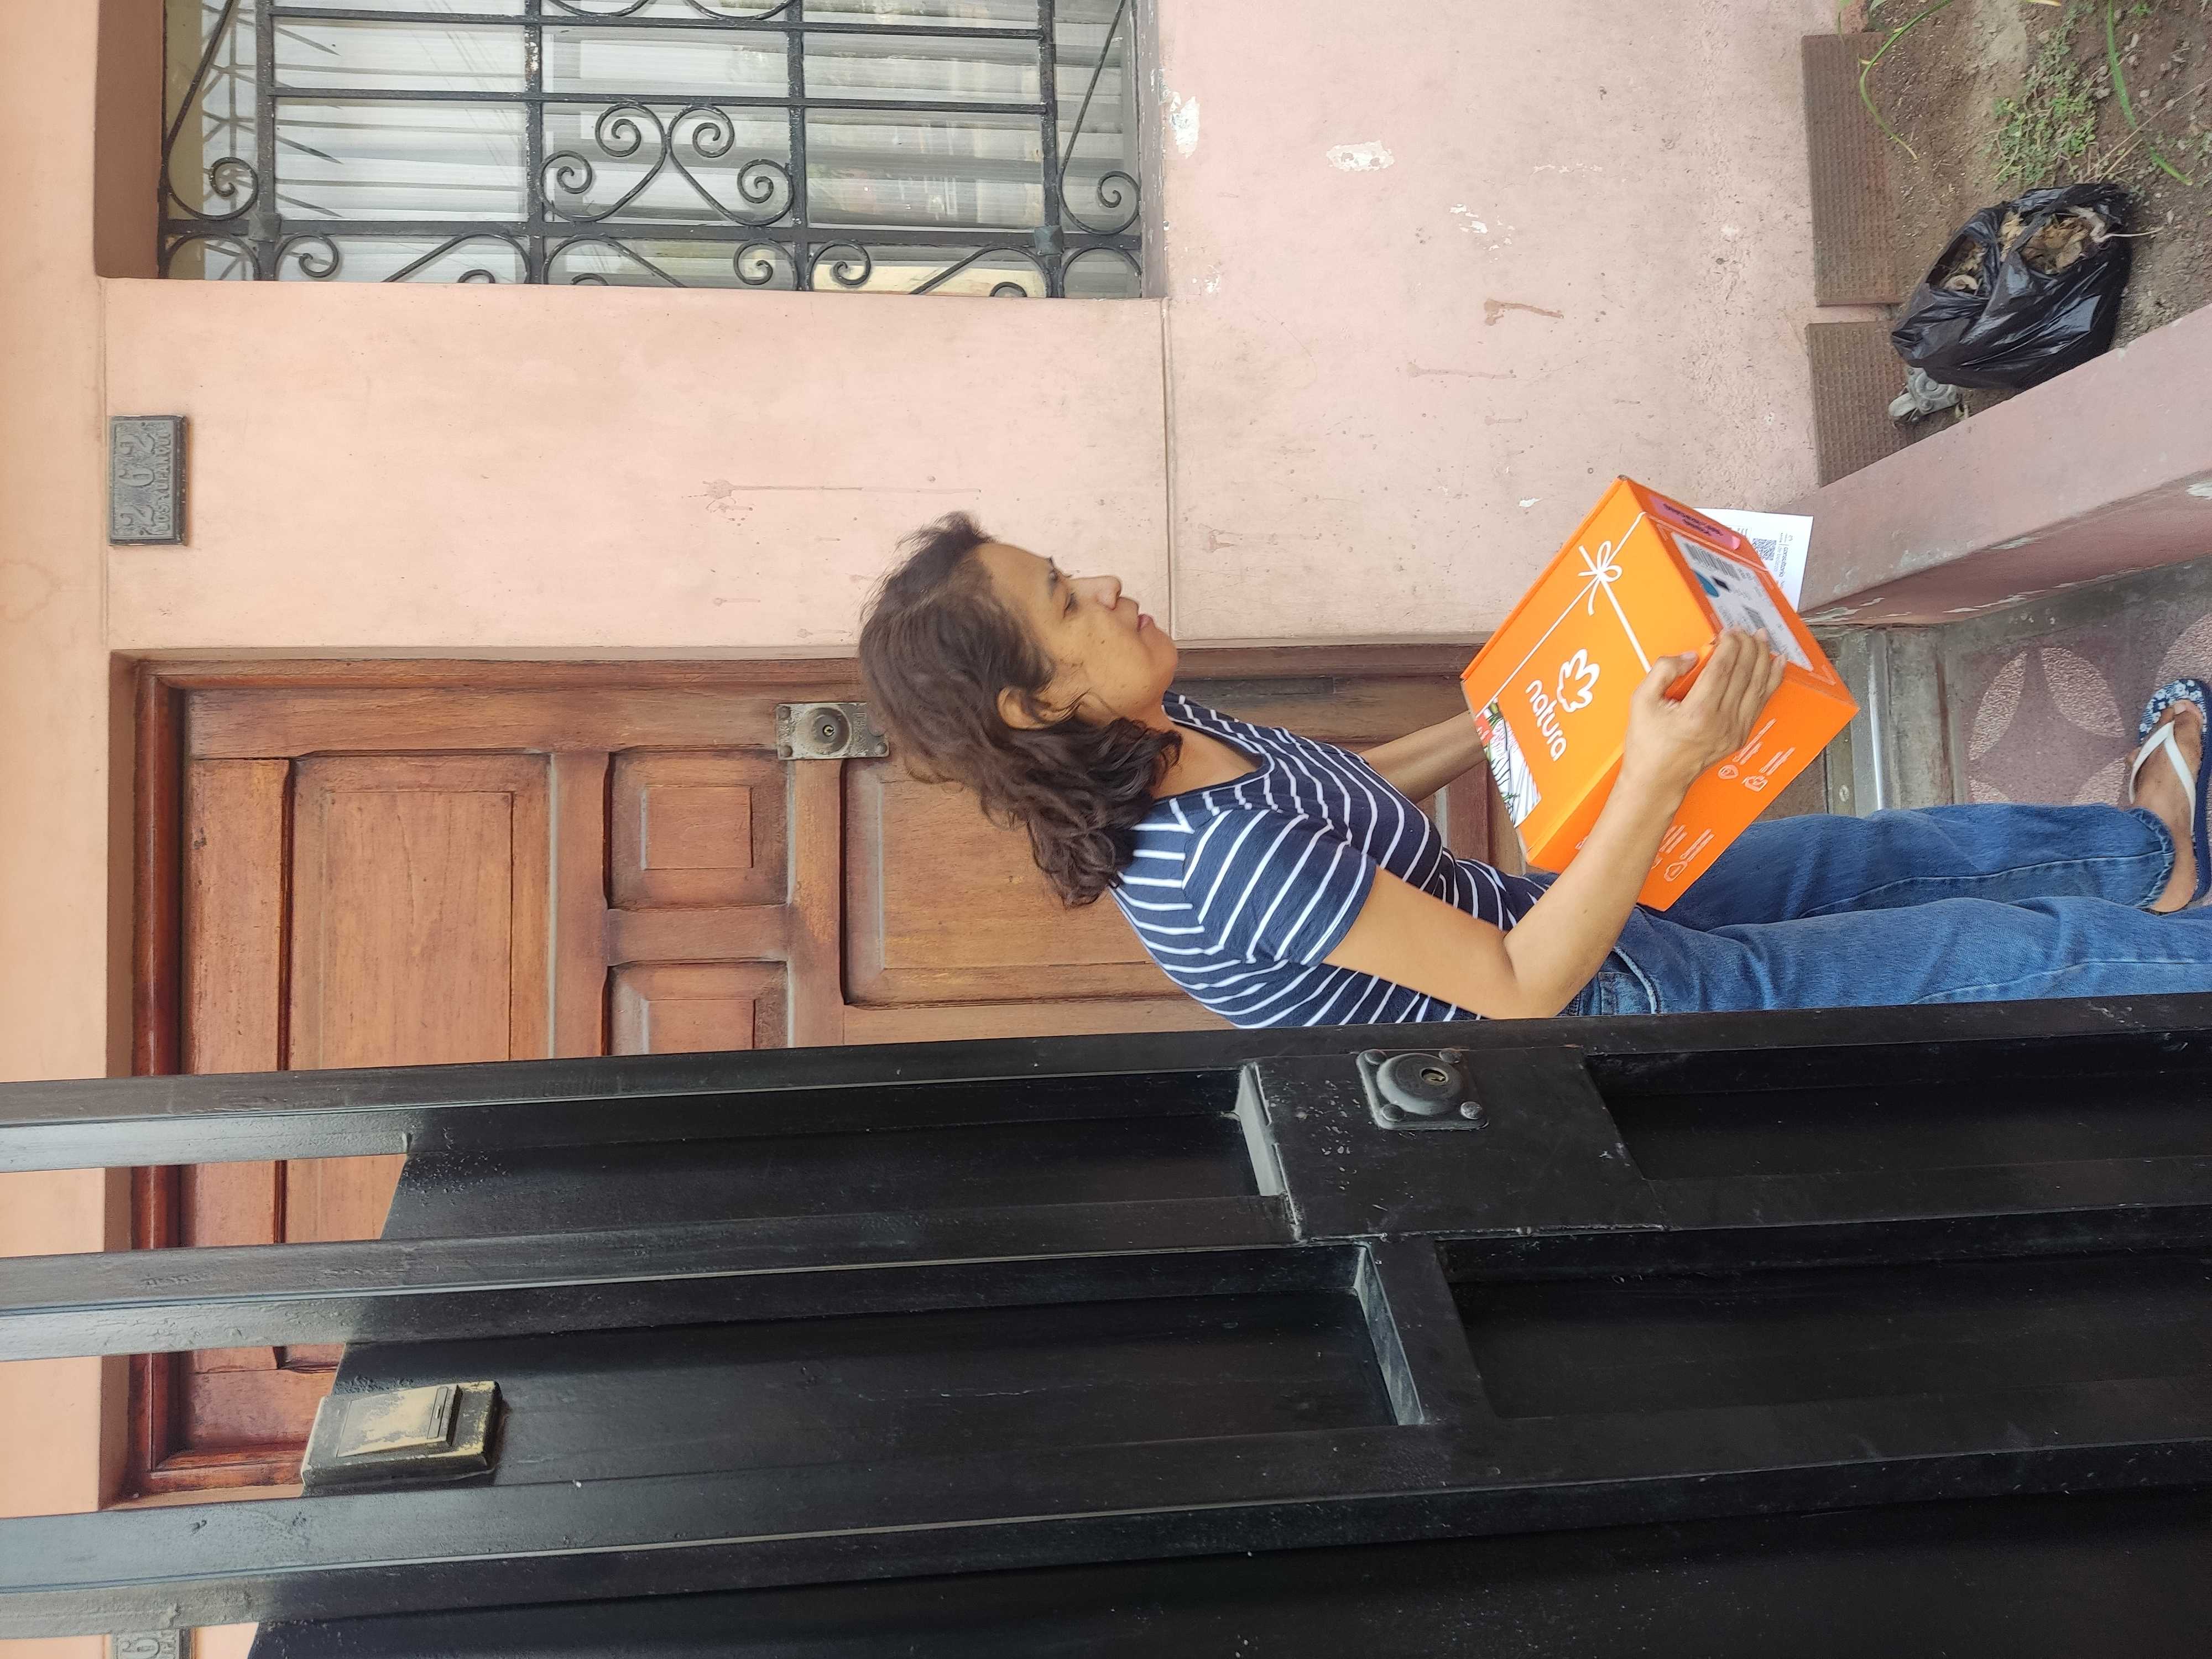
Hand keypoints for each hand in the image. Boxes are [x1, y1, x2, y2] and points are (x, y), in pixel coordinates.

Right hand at [1619, 629, 1787, 796]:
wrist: (1658, 780)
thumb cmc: (1647, 743)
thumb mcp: (1641, 701)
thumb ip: (1663, 671)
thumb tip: (1693, 656)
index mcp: (1697, 712)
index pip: (1722, 668)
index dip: (1729, 645)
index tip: (1727, 632)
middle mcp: (1722, 722)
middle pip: (1744, 673)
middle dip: (1747, 646)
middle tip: (1744, 631)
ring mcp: (1735, 730)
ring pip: (1758, 686)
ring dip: (1763, 658)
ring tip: (1763, 639)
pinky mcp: (1740, 736)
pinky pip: (1761, 702)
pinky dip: (1771, 681)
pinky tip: (1775, 665)